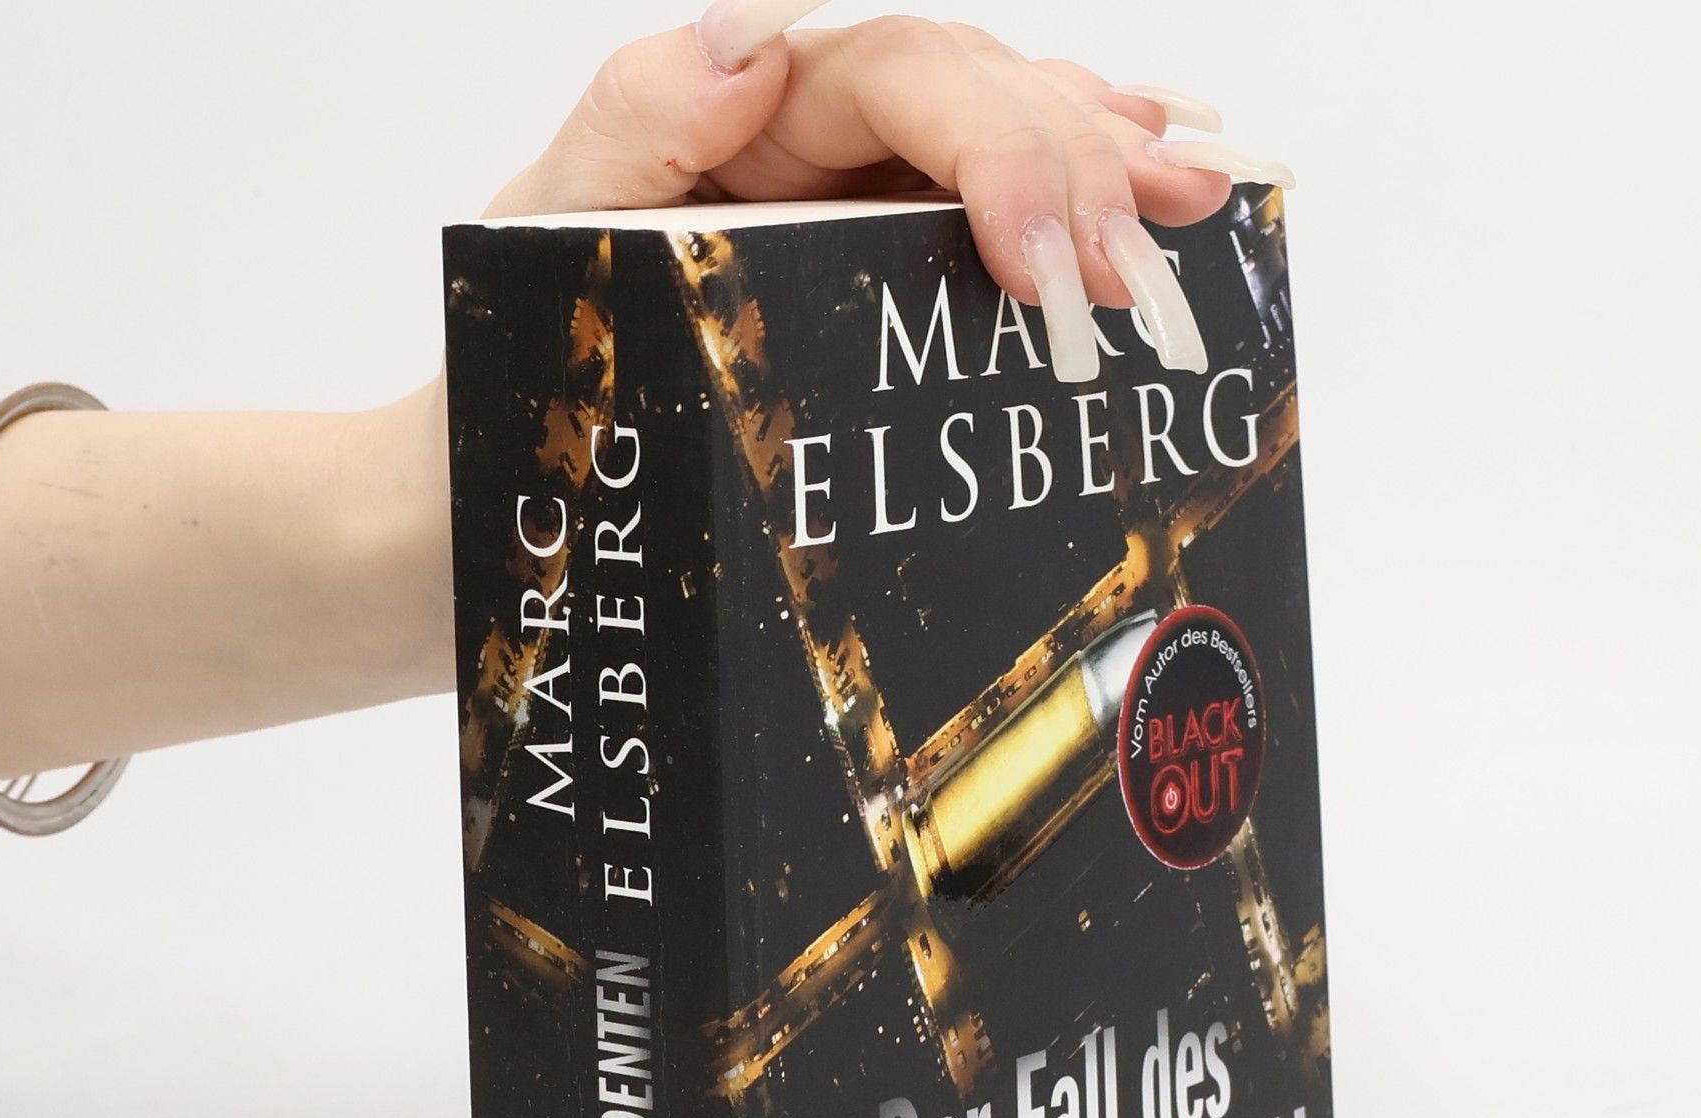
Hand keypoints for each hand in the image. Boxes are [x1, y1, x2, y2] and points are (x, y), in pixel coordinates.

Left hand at [485, 4, 1292, 382]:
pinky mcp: (888, 280)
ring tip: (1194, 204)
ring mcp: (863, 205)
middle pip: (983, 102)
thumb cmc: (527, 357)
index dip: (997, 149)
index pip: (904, 75)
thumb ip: (638, 124)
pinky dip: (1083, 205)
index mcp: (751, 107)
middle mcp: (821, 137)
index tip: (1041, 263)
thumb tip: (755, 43)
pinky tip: (1162, 194)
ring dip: (1109, 173)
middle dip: (1075, 177)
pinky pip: (998, 222)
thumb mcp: (550, 232)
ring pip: (1013, 146)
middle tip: (1137, 280)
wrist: (506, 489)